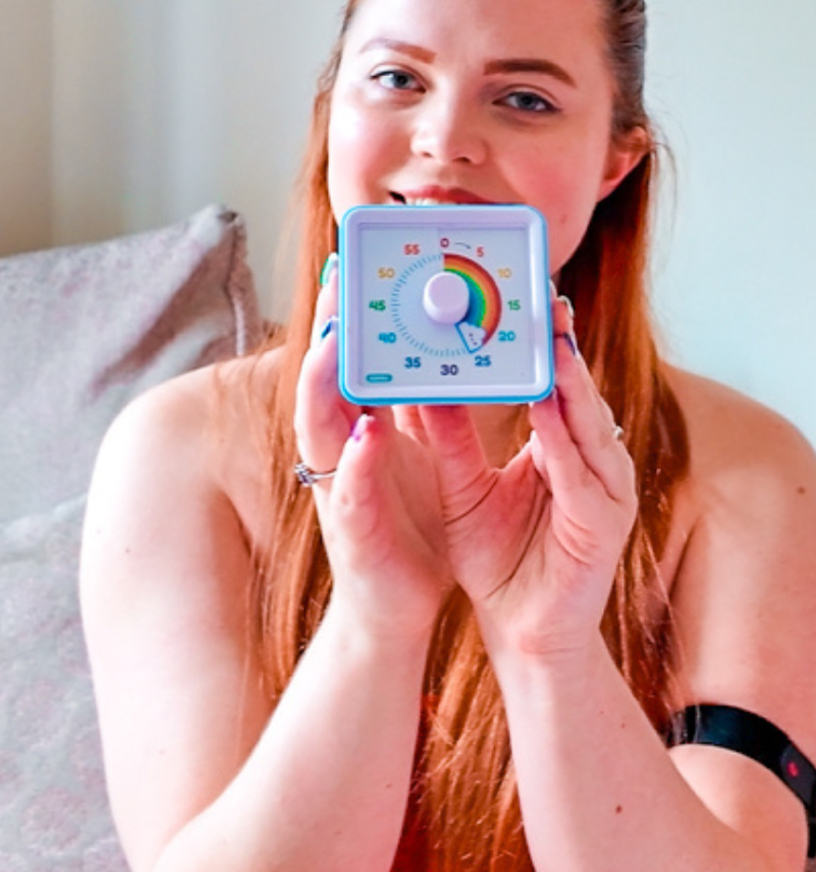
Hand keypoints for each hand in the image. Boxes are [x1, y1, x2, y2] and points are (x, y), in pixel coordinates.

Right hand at [294, 258, 451, 642]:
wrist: (400, 606)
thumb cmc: (410, 527)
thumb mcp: (420, 457)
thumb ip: (421, 409)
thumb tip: (437, 352)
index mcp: (363, 434)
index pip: (352, 368)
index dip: (350, 318)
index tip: (360, 265)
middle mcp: (342, 457)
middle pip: (324, 385)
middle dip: (330, 333)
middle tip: (340, 280)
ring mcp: (341, 494)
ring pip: (321, 432)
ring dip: (325, 386)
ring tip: (337, 341)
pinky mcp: (354, 537)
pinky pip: (350, 496)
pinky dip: (356, 465)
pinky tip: (366, 435)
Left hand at [419, 299, 637, 657]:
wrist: (521, 632)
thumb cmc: (500, 563)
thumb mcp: (464, 489)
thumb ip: (449, 439)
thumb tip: (422, 382)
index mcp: (562, 449)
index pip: (551, 385)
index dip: (537, 344)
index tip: (514, 299)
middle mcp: (591, 461)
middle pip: (576, 393)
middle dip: (560, 346)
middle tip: (540, 298)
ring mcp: (605, 490)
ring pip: (589, 425)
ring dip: (571, 383)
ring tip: (550, 339)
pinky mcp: (605, 524)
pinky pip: (583, 476)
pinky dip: (566, 443)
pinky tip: (549, 413)